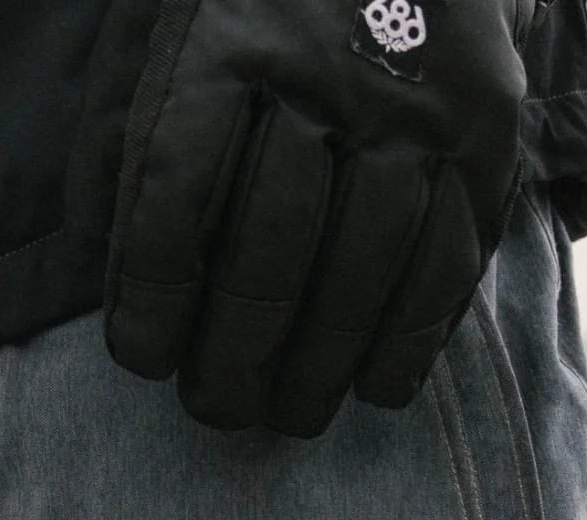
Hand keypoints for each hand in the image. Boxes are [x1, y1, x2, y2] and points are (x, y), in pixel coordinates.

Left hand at [105, 0, 535, 436]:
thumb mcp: (159, 19)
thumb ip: (120, 131)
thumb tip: (100, 261)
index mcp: (224, 32)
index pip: (173, 193)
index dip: (152, 296)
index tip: (143, 358)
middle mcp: (324, 67)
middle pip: (271, 251)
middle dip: (236, 355)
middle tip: (216, 408)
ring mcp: (414, 100)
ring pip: (364, 269)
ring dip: (323, 366)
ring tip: (291, 414)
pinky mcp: (486, 125)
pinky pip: (451, 258)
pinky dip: (413, 337)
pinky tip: (379, 382)